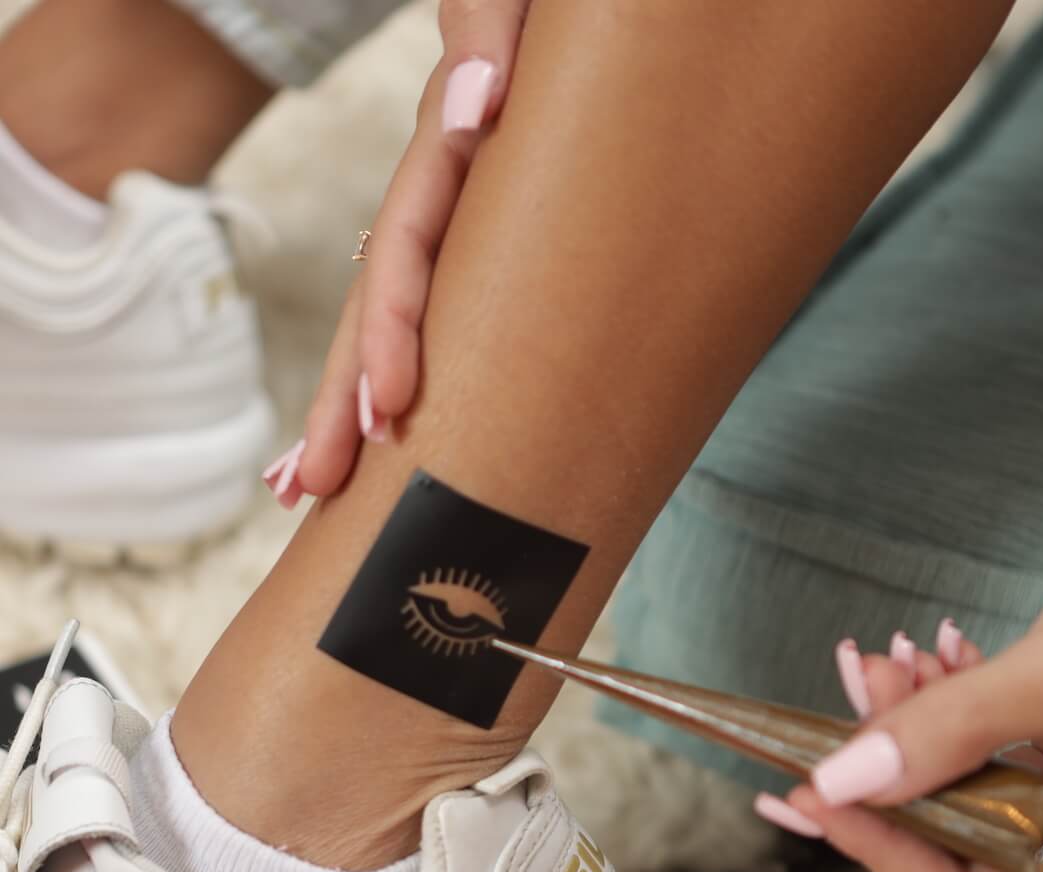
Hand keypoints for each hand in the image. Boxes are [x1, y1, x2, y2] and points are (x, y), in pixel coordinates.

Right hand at [267, 0, 531, 504]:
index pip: (405, 254)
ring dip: (351, 405)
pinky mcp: (483, 252)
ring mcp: (454, 231)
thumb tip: (474, 112)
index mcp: (447, 159)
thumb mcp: (518, 8)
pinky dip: (401, 379)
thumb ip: (490, 35)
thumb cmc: (551, 15)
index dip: (390, 332)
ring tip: (312, 487)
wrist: (565, 22)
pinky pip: (440, 321)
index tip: (388, 407)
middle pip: (377, 306)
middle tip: (316, 488)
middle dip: (344, 398)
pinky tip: (377, 434)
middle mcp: (437, 204)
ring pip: (394, 325)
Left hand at [756, 515, 1042, 871]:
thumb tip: (841, 781)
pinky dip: (937, 712)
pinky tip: (927, 659)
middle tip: (862, 683)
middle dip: (888, 766)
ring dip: (906, 727)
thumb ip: (947, 731)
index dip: (875, 846)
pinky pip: (967, 763)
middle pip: (943, 846)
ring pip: (945, 798)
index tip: (805, 792)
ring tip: (891, 660)